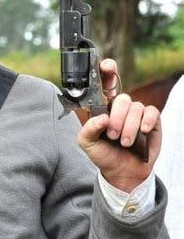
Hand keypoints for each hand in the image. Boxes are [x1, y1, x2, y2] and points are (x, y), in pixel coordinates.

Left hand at [77, 59, 161, 191]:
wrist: (122, 172)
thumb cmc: (104, 155)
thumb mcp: (87, 144)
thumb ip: (88, 129)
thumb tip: (102, 118)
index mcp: (103, 108)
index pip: (105, 84)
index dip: (106, 71)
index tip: (107, 66)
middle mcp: (121, 108)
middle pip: (122, 98)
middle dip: (117, 118)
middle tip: (113, 136)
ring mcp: (136, 113)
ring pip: (135, 107)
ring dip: (129, 127)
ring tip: (125, 143)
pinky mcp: (151, 120)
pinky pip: (150, 112)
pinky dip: (145, 122)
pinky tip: (142, 132)